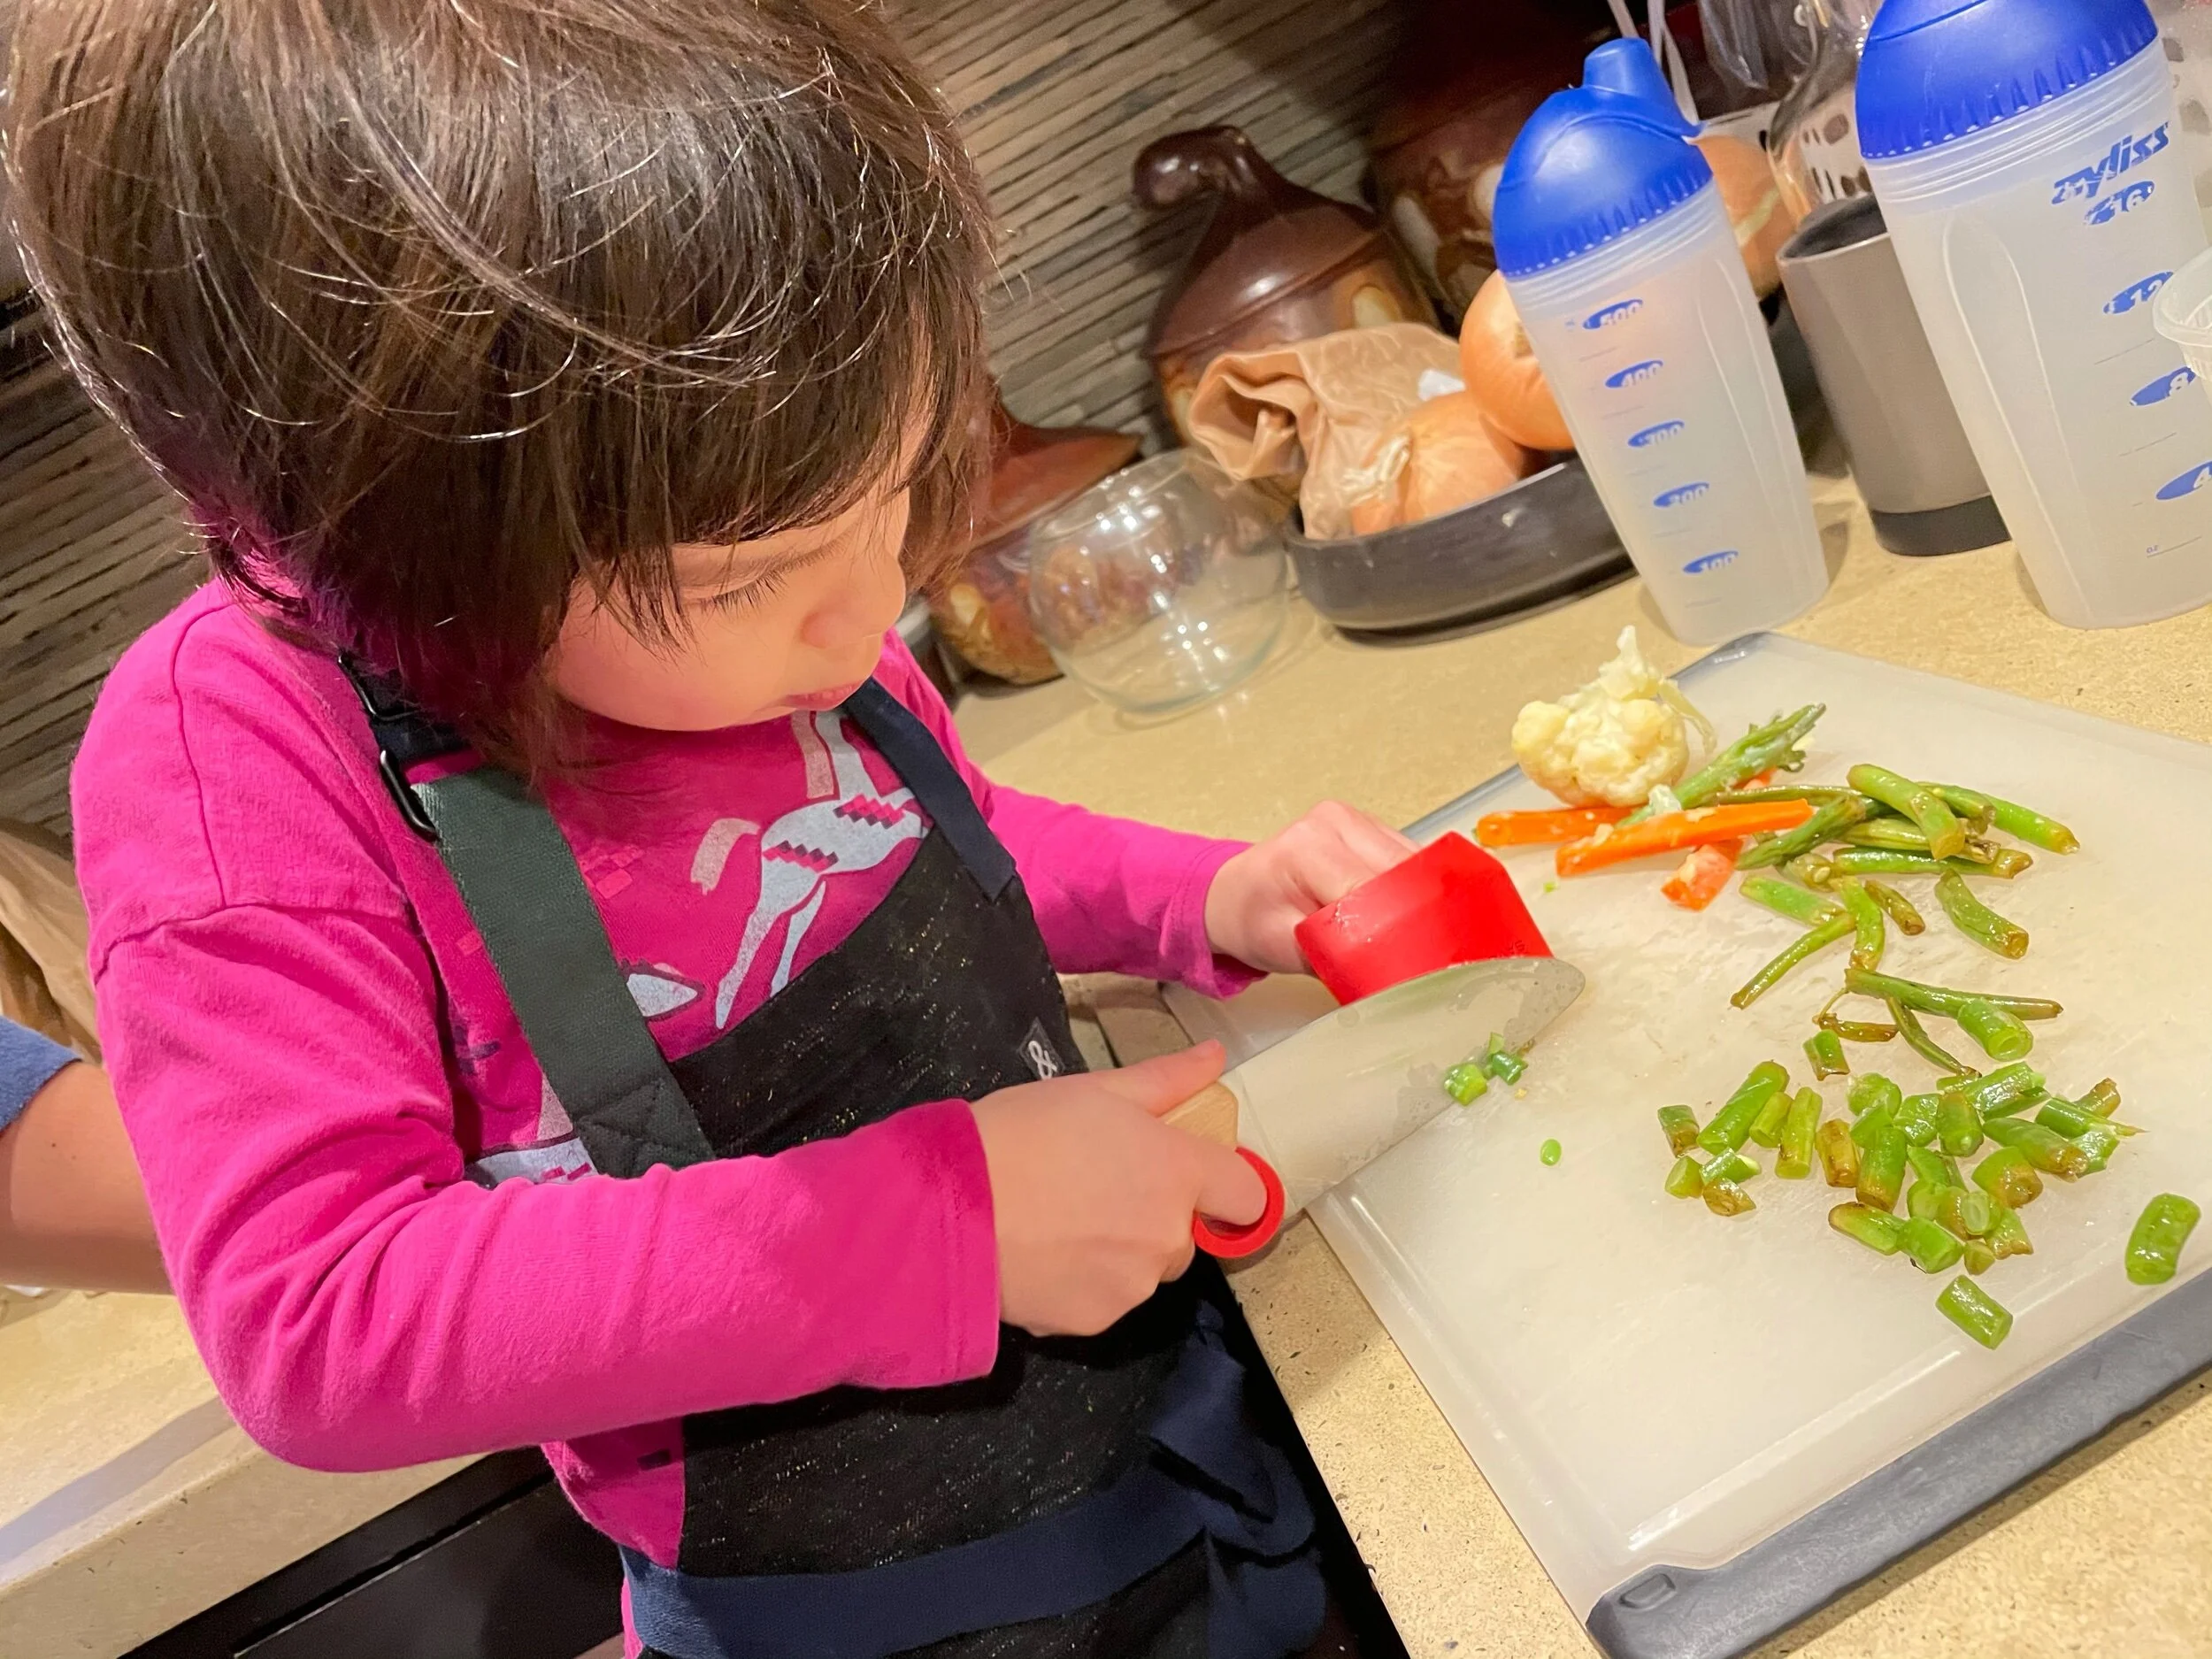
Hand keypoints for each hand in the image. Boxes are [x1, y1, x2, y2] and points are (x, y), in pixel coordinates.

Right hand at [969, 1042, 1263, 1337]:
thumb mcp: (1093, 1091)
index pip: (1248, 1194)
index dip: (1225, 1185)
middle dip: (1154, 1215)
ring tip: (1058, 1221)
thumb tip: (1215, 1057)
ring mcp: (1133, 1286)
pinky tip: (1041, 1253)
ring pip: (1144, 1269)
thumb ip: (1165, 1080)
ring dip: (1119, 1250)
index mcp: (1178, 1172)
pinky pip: (1104, 1298)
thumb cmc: (1021, 1134)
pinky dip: (1082, 1282)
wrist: (949, 1209)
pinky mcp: (1095, 1321)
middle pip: (1186, 1233)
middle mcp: (1169, 1237)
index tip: (1191, 1177)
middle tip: (1095, 1188)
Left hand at [1204, 800, 1418, 974]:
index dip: (1395, 928)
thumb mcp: (1285, 948)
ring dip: (1419, 902)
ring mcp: (1357, 820)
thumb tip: (1386, 970)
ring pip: (1414, 864)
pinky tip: (1407, 914)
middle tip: (1418, 956)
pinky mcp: (1372, 828)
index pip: (1372, 889)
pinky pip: (1408, 859)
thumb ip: (1335, 956)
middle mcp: (1337, 822)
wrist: (1231, 894)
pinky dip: (1413, 889)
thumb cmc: (1250, 917)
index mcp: (1309, 846)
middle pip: (1401, 872)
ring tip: (1411, 937)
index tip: (1409, 960)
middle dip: (1414, 916)